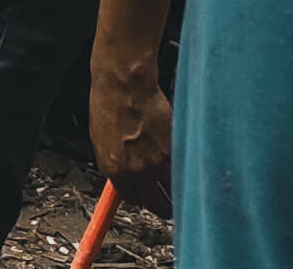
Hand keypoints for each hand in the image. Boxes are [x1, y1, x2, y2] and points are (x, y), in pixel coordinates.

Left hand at [90, 59, 172, 215]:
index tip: (150, 197)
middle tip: (171, 202)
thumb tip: (127, 174)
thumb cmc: (110, 104)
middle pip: (156, 204)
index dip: (144, 199)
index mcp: (113, 170)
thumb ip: (118, 162)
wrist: (123, 85)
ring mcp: (154, 163)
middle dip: (165, 206)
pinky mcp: (172, 150)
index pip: (132, 199)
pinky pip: (183, 171)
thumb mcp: (103, 139)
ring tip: (185, 188)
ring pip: (174, 192)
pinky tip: (188, 166)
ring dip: (180, 193)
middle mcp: (134, 171)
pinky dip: (187, 171)